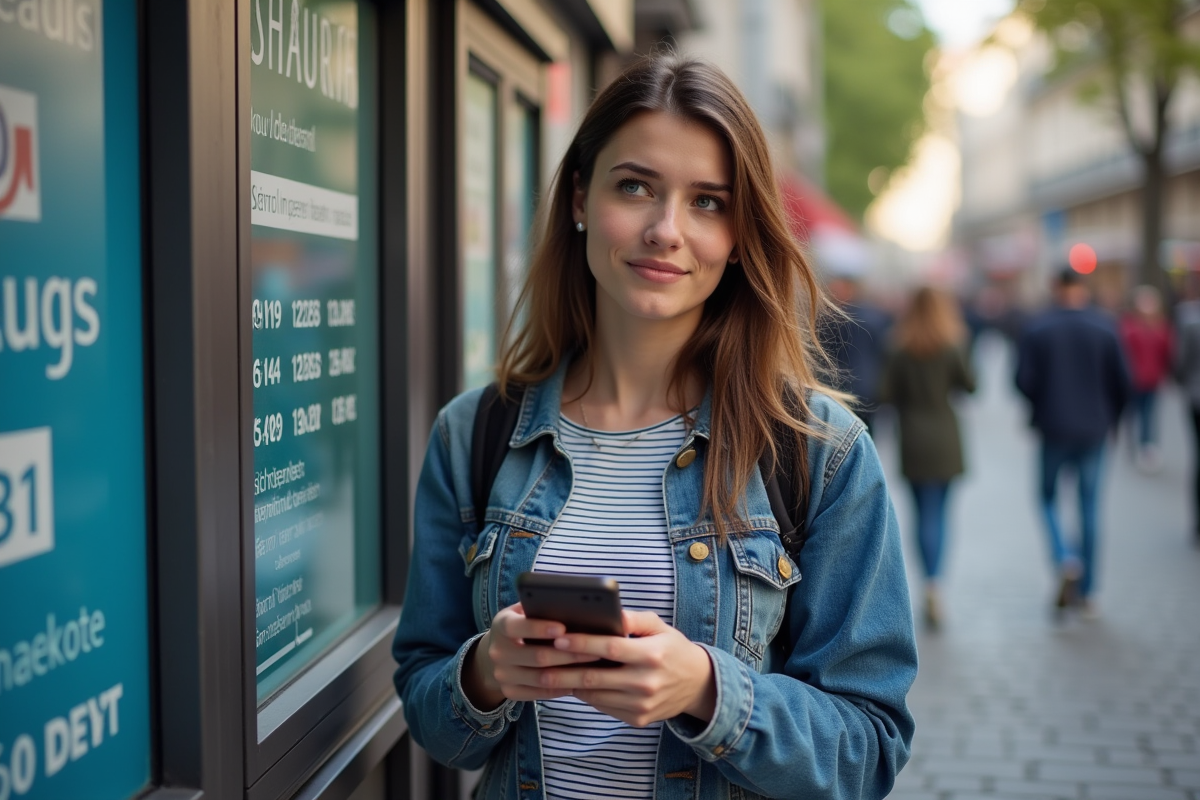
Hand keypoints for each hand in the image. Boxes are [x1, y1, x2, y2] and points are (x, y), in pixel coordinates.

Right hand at [463, 603, 601, 709]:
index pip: (518, 627)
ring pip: (541, 678)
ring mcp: (502, 675)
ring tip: (595, 666)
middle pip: (537, 656)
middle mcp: (497, 652)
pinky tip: (581, 680)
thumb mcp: (524, 611)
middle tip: (596, 650)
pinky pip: (540, 694)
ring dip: (571, 673)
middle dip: (569, 653)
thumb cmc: (522, 625)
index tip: (563, 627)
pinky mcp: (509, 692)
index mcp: (501, 625)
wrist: (496, 653)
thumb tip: (578, 606)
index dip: (540, 628)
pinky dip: (562, 688)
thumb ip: (542, 607)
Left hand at [538, 610, 716, 727]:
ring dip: (570, 684)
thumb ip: (633, 619)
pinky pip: (604, 707)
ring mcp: (641, 705)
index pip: (609, 648)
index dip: (582, 643)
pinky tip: (573, 685)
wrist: (697, 684)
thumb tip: (607, 613)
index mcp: (652, 655)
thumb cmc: (672, 648)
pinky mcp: (638, 719)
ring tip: (548, 673)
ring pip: (595, 696)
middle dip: (563, 669)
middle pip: (595, 677)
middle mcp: (646, 682)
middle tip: (538, 662)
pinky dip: (587, 696)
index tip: (558, 638)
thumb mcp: (659, 626)